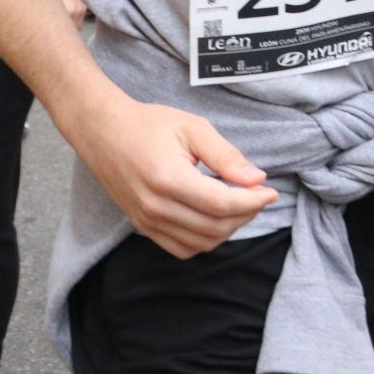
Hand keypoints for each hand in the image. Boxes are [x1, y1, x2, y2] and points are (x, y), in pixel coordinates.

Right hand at [67, 96, 276, 258]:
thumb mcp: (193, 128)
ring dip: (228, 229)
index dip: (253, 202)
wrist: (102, 132)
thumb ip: (226, 156)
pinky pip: (181, 248)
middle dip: (246, 214)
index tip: (271, 191)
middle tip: (258, 195)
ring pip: (201, 243)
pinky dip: (205, 240)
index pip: (222, 205)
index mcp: (168, 179)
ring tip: (240, 205)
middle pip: (215, 227)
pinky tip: (216, 218)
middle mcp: (155, 207)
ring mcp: (146, 221)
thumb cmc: (148, 124)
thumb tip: (256, 179)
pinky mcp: (142, 227)